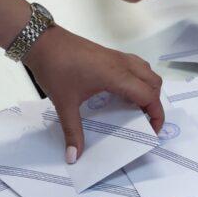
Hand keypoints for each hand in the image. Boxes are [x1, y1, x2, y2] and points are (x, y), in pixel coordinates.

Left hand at [24, 26, 163, 162]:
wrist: (41, 41)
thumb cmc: (55, 68)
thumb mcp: (64, 104)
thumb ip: (72, 131)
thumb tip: (73, 156)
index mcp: (116, 76)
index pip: (149, 95)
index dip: (156, 115)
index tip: (151, 130)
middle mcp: (122, 65)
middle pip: (154, 83)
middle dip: (155, 104)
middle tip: (144, 120)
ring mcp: (117, 57)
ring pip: (147, 72)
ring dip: (148, 89)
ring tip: (136, 106)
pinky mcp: (110, 54)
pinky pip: (136, 66)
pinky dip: (138, 80)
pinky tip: (122, 91)